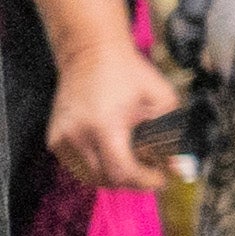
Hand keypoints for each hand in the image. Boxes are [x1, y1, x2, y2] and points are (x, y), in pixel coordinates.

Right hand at [48, 42, 178, 192]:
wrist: (90, 53)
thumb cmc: (130, 75)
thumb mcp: (162, 101)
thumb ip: (171, 137)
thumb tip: (178, 169)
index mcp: (104, 126)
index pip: (122, 172)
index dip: (145, 181)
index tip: (163, 179)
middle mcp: (76, 135)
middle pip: (106, 180)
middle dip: (133, 181)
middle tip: (152, 170)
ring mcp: (61, 139)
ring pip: (89, 177)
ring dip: (114, 176)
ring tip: (134, 160)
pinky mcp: (54, 139)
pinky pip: (77, 167)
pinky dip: (97, 167)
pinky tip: (114, 152)